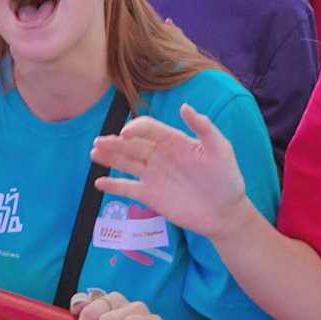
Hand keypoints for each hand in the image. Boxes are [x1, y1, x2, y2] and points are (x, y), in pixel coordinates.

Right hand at [91, 105, 248, 238]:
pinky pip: (128, 189)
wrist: (226, 212)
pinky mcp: (151, 196)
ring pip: (126, 164)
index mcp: (173, 141)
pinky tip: (98, 183)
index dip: (135, 129)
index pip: (148, 129)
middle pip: (132, 146)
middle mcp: (160, 156)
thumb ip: (204, 127)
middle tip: (97, 142)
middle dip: (114, 143)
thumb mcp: (220, 149)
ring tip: (93, 153)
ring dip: (109, 158)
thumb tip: (184, 107)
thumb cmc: (226, 178)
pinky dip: (113, 186)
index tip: (125, 134)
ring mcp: (153, 176)